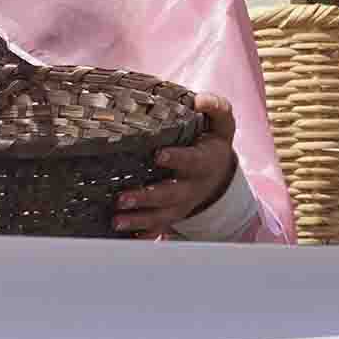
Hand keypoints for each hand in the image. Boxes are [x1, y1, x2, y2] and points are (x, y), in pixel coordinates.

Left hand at [115, 94, 241, 236]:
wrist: (218, 174)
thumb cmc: (212, 143)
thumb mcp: (221, 124)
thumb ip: (216, 108)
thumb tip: (199, 99)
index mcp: (204, 161)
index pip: (192, 161)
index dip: (177, 159)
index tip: (159, 155)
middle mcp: (192, 187)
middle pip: (171, 195)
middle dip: (147, 197)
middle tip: (122, 198)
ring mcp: (181, 205)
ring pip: (160, 216)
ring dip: (138, 220)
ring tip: (116, 221)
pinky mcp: (170, 215)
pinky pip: (156, 229)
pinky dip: (142, 235)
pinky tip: (123, 239)